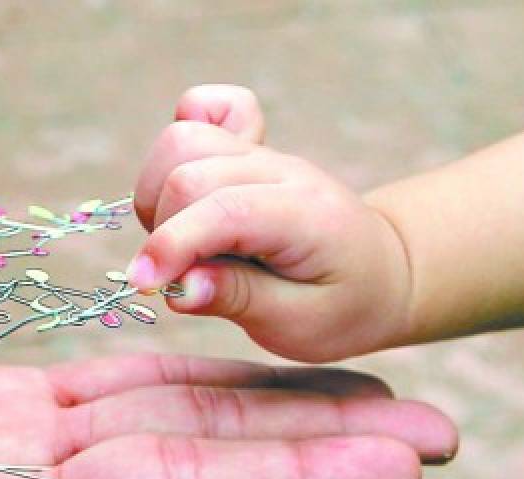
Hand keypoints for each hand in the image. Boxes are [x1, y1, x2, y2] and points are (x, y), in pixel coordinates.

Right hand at [128, 85, 413, 361]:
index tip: (143, 282)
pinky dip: (179, 135)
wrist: (380, 273)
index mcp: (305, 216)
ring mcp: (263, 153)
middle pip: (188, 170)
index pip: (223, 211)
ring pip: (180, 140)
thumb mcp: (299, 324)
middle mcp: (282, 171)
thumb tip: (177, 288)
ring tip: (182, 240)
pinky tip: (189, 184)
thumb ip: (237, 300)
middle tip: (183, 274)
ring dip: (158, 195)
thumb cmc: (341, 305)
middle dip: (163, 229)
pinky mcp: (246, 145)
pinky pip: (200, 108)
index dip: (171, 245)